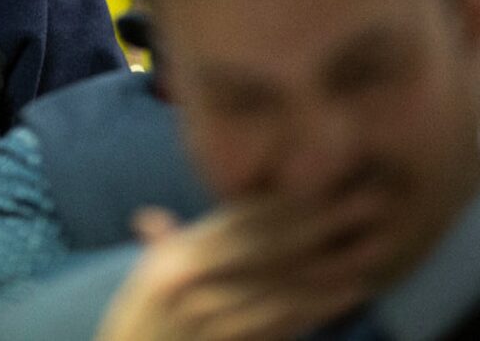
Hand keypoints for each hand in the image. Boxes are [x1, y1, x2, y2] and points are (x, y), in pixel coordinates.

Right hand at [94, 187, 387, 340]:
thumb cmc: (141, 326)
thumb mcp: (146, 282)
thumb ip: (162, 247)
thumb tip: (154, 218)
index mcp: (171, 258)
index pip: (234, 222)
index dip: (283, 202)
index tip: (324, 185)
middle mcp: (186, 281)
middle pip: (262, 245)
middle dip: (316, 223)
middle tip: (362, 203)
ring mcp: (206, 316)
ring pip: (278, 284)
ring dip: (328, 266)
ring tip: (370, 247)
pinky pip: (278, 322)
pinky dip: (316, 305)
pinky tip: (346, 293)